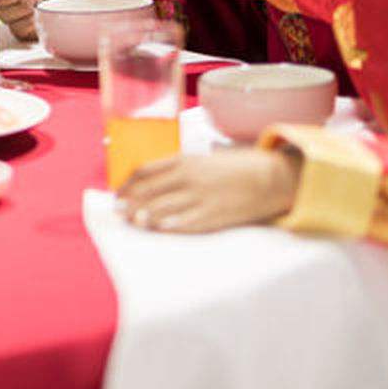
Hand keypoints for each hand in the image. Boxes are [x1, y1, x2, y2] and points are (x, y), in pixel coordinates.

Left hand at [118, 148, 302, 233]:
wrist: (269, 178)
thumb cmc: (235, 167)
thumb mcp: (203, 160)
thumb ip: (178, 169)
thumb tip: (151, 182)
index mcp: (184, 161)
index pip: (144, 172)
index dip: (127, 185)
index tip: (118, 194)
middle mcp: (188, 178)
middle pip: (148, 191)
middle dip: (129, 202)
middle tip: (118, 211)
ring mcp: (199, 198)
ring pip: (161, 208)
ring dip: (143, 215)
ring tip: (133, 220)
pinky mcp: (212, 216)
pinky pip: (183, 223)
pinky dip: (166, 226)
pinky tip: (157, 228)